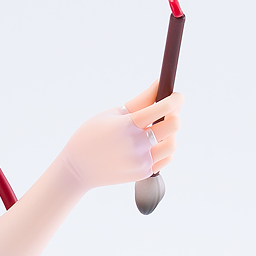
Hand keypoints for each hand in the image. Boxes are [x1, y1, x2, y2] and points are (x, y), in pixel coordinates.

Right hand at [54, 90, 182, 189]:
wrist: (78, 168)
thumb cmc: (92, 135)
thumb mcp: (112, 114)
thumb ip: (139, 101)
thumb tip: (160, 83)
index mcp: (127, 124)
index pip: (162, 107)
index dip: (174, 99)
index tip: (177, 96)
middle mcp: (136, 143)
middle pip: (174, 125)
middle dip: (174, 114)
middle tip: (168, 112)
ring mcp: (141, 160)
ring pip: (173, 143)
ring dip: (170, 134)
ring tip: (158, 130)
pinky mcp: (143, 173)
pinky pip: (166, 158)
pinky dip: (164, 149)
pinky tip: (154, 144)